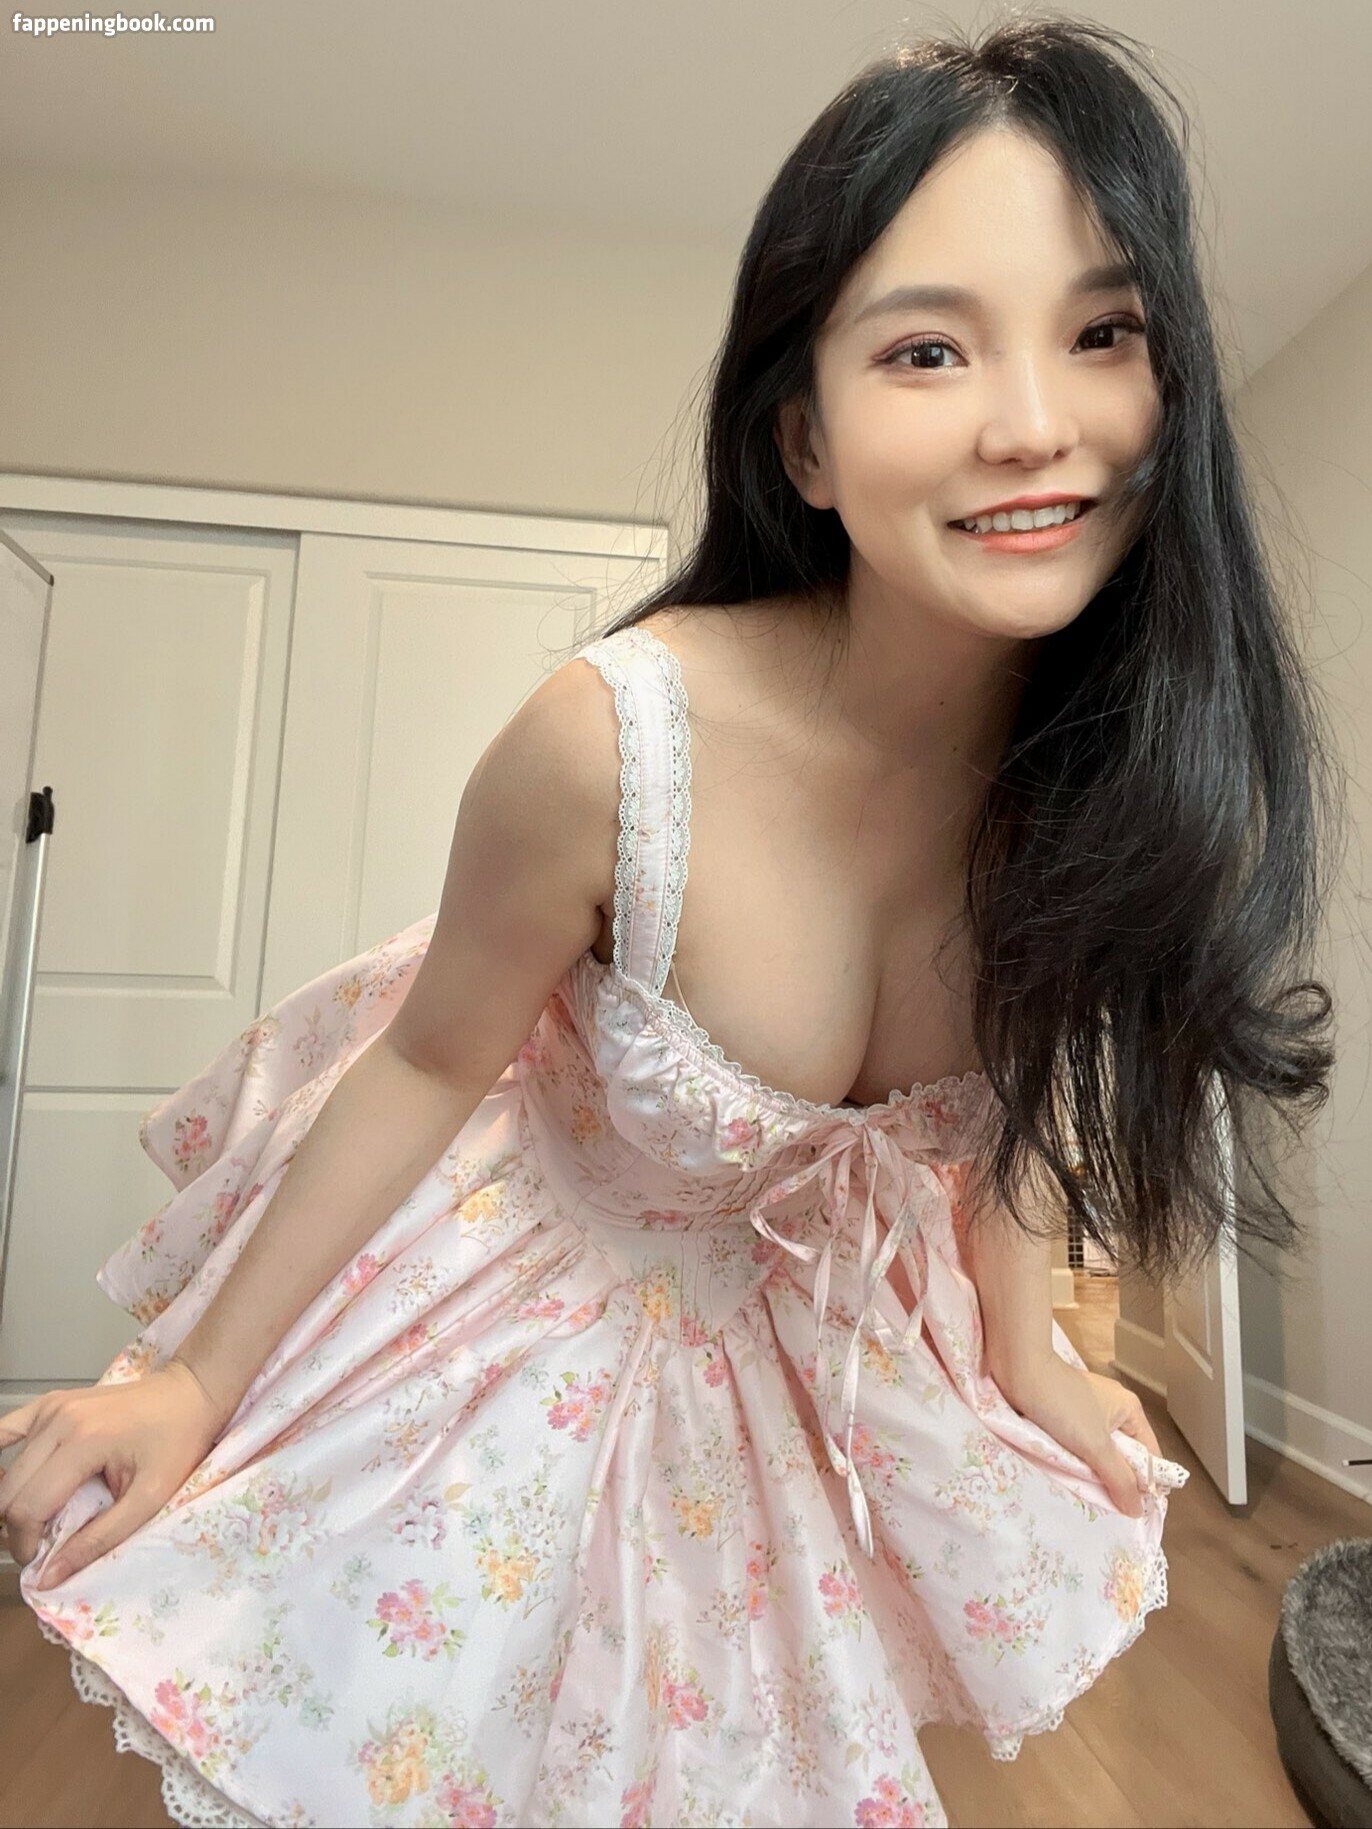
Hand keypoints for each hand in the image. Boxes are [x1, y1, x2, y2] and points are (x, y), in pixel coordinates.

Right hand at [0, 1359, 227, 1588]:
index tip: (44, 1562)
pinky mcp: (50, 1403)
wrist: (190, 1394)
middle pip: (10, 1491)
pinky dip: (0, 1461)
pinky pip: (5, 1431)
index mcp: (83, 1441)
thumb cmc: (179, 1441)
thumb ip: (99, 1539)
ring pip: (8, 1471)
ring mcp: (51, 1408)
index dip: (26, 1544)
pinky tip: (7, 1482)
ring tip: (45, 1518)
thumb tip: (50, 1576)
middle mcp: (59, 1420)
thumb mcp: (150, 1499)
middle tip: (45, 1543)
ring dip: (16, 1501)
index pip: (28, 1506)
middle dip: (19, 1527)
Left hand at [996, 1355, 1161, 1517]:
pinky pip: (1078, 1447)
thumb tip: (1139, 1510)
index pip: (1150, 1455)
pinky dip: (1076, 1462)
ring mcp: (1087, 1413)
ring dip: (1094, 1473)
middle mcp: (1113, 1410)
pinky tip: (1071, 1478)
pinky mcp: (1065, 1415)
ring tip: (1090, 1499)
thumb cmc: (1060, 1403)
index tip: (1140, 1512)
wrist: (1018, 1370)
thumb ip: (1119, 1478)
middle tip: (1112, 1511)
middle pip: (1124, 1456)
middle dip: (1117, 1481)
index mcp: (1130, 1411)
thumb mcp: (1095, 1445)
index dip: (1148, 1484)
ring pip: (1099, 1453)